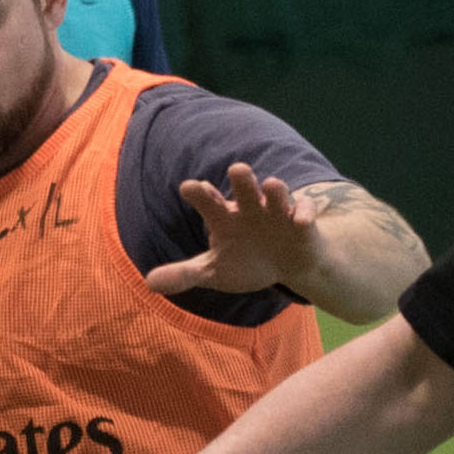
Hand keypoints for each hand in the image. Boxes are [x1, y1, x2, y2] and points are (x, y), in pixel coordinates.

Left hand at [146, 164, 325, 302]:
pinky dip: (303, 214)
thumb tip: (149, 283)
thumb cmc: (247, 261)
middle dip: (241, 180)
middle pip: (244, 188)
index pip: (208, 200)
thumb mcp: (215, 271)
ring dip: (274, 190)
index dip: (200, 194)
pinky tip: (300, 221)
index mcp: (224, 217)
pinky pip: (304, 213)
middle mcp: (250, 208)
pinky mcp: (302, 222)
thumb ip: (185, 274)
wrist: (287, 266)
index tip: (190, 188)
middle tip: (237, 170)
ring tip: (270, 185)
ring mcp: (276, 212)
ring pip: (275, 194)